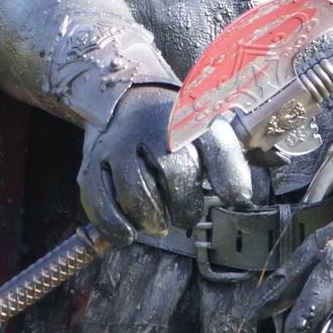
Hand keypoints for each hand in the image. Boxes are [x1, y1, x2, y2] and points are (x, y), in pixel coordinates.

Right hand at [78, 87, 252, 241]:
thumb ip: (227, 164)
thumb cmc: (174, 130)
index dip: (228, 177)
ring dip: (151, 219)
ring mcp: (119, 144)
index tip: (235, 199)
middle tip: (184, 214)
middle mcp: (152, 127)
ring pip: (136, 192)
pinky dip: (114, 224)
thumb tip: (239, 199)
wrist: (126, 99)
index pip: (215, 145)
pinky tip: (128, 233)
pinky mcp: (93, 162)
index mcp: (188, 119)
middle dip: (184, 208)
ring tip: (158, 222)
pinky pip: (100, 199)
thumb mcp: (207, 134)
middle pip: (175, 174)